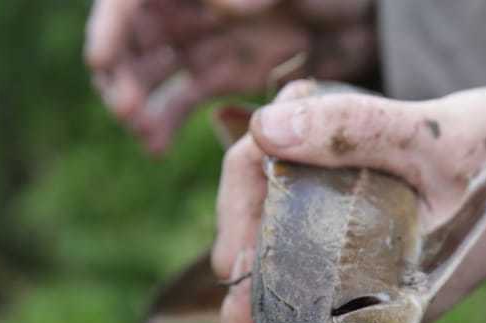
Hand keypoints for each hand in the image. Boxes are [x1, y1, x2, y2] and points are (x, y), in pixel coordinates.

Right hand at [85, 0, 376, 152]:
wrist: (383, 8)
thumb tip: (222, 3)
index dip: (110, 25)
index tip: (101, 60)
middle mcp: (196, 1)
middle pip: (134, 34)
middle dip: (120, 71)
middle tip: (127, 111)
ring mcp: (212, 36)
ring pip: (154, 71)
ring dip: (137, 101)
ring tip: (143, 135)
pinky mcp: (233, 70)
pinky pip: (184, 97)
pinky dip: (164, 120)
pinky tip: (156, 146)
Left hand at [214, 82, 485, 322]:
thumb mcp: (434, 137)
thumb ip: (350, 131)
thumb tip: (263, 128)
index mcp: (379, 297)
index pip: (273, 294)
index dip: (240, 240)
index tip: (248, 172)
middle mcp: (365, 300)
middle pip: (266, 265)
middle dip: (252, 194)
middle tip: (277, 120)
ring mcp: (367, 276)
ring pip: (281, 242)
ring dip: (272, 179)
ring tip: (297, 114)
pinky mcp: (373, 249)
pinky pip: (309, 226)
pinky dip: (296, 181)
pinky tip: (308, 126)